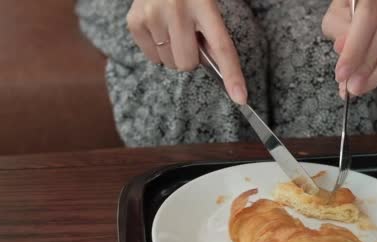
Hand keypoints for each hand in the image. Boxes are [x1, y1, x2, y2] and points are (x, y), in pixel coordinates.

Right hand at [126, 0, 246, 103]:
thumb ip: (214, 31)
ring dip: (174, 53)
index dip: (232, 75)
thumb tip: (218, 67)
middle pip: (188, 63)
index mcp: (204, 4)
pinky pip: (152, 57)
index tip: (241, 98)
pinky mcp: (135, 22)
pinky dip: (158, 49)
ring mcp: (152, 16)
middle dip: (191, 57)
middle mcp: (176, 10)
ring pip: (169, 63)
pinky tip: (160, 28)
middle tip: (190, 37)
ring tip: (174, 28)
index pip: (222, 46)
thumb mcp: (207, 3)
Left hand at [322, 0, 376, 96]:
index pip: (368, 17)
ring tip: (359, 87)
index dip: (355, 49)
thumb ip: (338, 30)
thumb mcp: (336, 15)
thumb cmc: (350, 9)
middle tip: (351, 87)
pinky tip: (369, 80)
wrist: (370, 5)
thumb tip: (342, 50)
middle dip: (368, 65)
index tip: (341, 74)